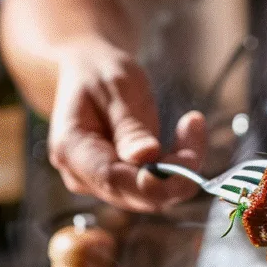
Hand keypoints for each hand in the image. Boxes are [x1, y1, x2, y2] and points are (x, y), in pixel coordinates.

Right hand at [48, 44, 206, 212]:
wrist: (88, 72)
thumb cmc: (100, 73)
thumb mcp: (117, 87)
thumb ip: (130, 127)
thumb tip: (147, 157)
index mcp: (72, 150)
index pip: (113, 180)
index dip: (154, 181)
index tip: (188, 161)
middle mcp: (83, 177)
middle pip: (138, 194)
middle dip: (176, 171)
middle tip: (194, 125)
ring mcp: (102, 185)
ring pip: (154, 195)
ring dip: (181, 167)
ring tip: (191, 123)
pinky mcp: (122, 184)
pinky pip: (157, 186)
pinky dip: (178, 165)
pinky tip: (187, 132)